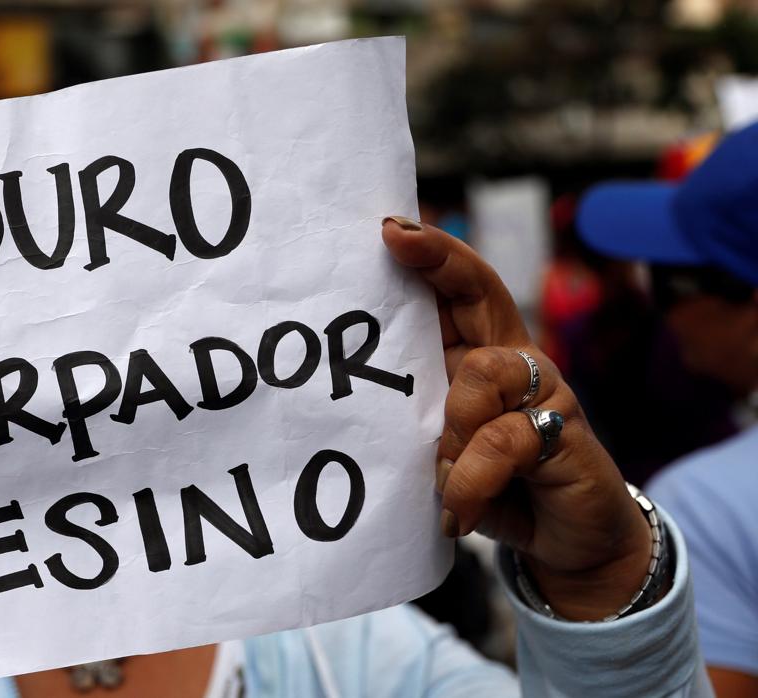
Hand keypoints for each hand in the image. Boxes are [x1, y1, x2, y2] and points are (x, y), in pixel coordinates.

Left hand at [381, 217, 652, 620]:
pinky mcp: (563, 434)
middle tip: (396, 239)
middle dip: (438, 261)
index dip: (430, 256)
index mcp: (482, 357)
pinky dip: (471, 479)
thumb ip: (422, 420)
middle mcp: (516, 361)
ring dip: (451, 429)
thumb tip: (359, 404)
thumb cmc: (498, 486)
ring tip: (442, 477)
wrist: (569, 541)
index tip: (389, 229)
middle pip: (481, 293)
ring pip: (483, 373)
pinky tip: (461, 511)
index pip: (459, 292)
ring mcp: (546, 393)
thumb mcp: (449, 449)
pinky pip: (501, 443)